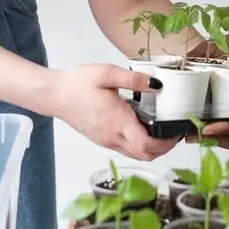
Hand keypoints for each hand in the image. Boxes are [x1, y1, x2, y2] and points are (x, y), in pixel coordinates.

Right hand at [45, 64, 179, 160]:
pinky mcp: (101, 140)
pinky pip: (126, 149)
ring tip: (162, 131)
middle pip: (144, 155)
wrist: (53, 95)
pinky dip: (139, 145)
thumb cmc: (76, 83)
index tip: (176, 132)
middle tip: (173, 132)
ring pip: (136, 155)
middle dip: (163, 148)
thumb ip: (133, 79)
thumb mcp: (106, 73)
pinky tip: (142, 128)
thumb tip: (157, 84)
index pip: (146, 145)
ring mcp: (106, 141)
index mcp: (117, 121)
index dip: (166, 143)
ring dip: (152, 149)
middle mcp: (112, 136)